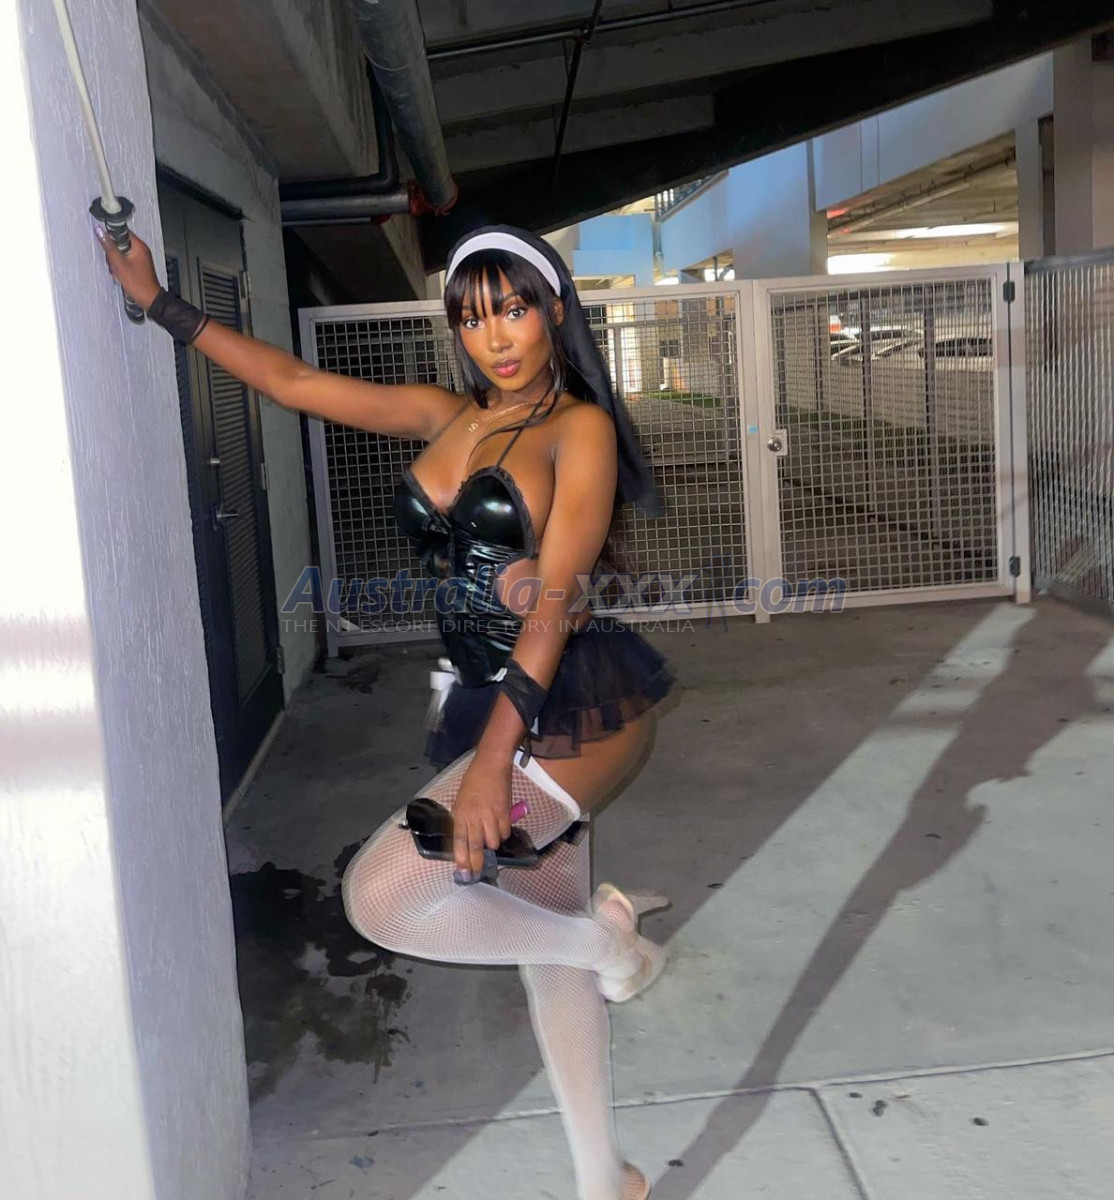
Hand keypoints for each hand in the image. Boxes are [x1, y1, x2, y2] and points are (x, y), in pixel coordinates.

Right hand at [93, 226, 161, 310]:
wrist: (149, 299)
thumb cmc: (139, 284)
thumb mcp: (120, 264)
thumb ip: (109, 247)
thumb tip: (100, 231)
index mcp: (139, 246)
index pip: (122, 231)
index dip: (111, 237)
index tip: (107, 244)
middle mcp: (141, 250)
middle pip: (119, 244)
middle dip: (113, 255)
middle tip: (115, 264)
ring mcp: (139, 259)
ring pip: (120, 254)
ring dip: (115, 264)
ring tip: (119, 272)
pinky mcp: (137, 266)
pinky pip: (124, 262)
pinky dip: (120, 269)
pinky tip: (121, 276)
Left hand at [452, 755, 513, 876]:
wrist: (491, 765)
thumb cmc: (473, 781)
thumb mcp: (459, 800)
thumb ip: (461, 820)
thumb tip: (463, 838)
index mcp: (460, 813)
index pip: (459, 840)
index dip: (461, 858)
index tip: (463, 871)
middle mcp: (474, 817)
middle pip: (476, 846)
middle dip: (476, 863)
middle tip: (476, 874)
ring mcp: (490, 816)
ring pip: (493, 842)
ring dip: (492, 844)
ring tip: (489, 838)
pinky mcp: (505, 812)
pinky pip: (505, 832)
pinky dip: (502, 833)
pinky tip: (499, 827)